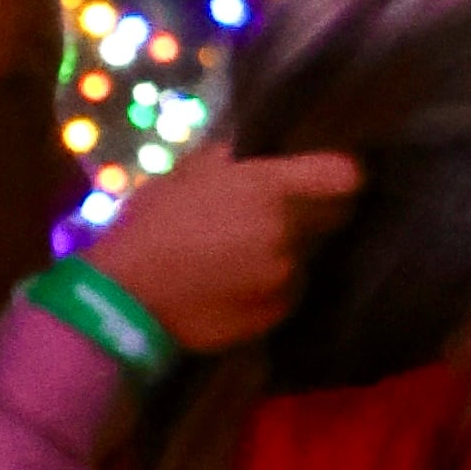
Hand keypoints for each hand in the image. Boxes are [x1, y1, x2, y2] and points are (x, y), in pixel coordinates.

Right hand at [79, 142, 363, 357]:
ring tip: (246, 257)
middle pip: (333, 219)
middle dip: (314, 215)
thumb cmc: (151, 225)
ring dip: (288, 255)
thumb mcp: (186, 174)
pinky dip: (272, 289)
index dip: (339, 176)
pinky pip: (288, 295)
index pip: (345, 176)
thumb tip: (252, 154)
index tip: (325, 179)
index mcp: (270, 188)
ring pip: (308, 259)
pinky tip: (237, 286)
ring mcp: (285, 278)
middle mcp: (289, 232)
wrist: (125, 297)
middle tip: (279, 217)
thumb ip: (230, 161)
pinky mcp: (275, 315)